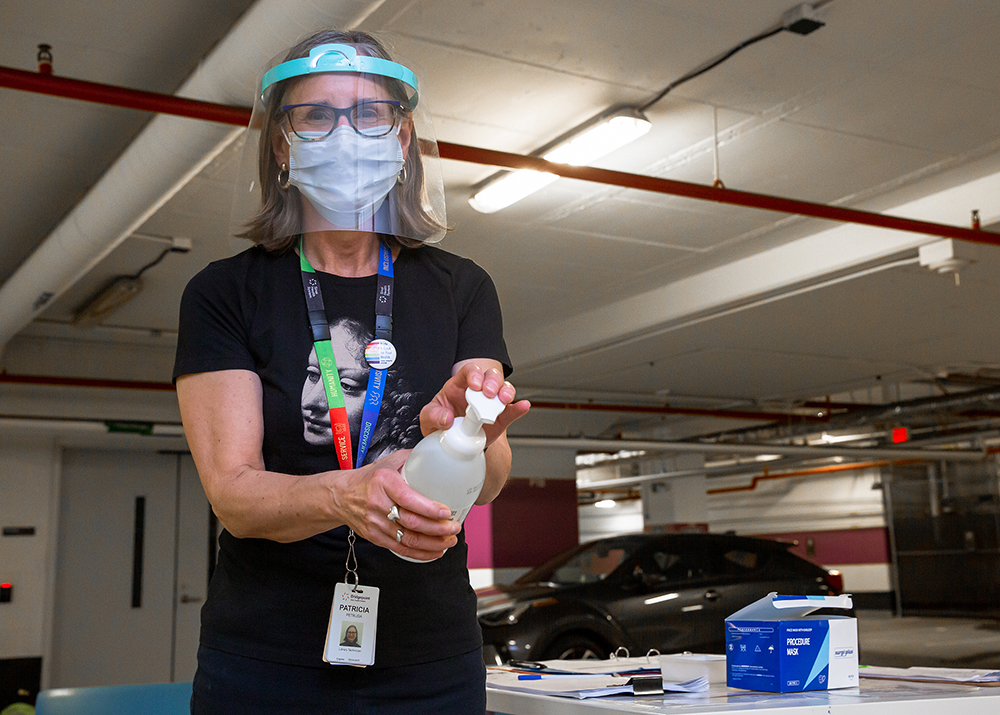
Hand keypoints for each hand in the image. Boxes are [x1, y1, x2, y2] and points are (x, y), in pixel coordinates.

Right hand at [325, 449, 459, 560]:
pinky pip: (400, 549)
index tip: (447, 512)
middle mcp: (378, 504)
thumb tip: (438, 454)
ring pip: (408, 539)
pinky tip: (435, 551)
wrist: (341, 496)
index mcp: (384, 482)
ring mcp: (376, 523)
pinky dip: (420, 554)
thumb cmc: (369, 478)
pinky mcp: (375, 537)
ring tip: (450, 540)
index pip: (408, 499)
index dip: (430, 508)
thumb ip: (412, 458)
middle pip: (411, 522)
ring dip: (433, 544)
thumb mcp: (388, 462)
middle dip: (437, 529)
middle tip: (455, 527)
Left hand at [419, 360, 529, 446]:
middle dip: (492, 382)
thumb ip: (433, 416)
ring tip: (503, 401)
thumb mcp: (428, 418)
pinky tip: (523, 406)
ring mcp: (490, 404)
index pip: (469, 371)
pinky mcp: (500, 419)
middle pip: (490, 376)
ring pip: (504, 389)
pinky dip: (519, 408)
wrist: (449, 443)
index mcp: (459, 386)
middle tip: (488, 394)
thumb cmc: (439, 424)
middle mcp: (477, 391)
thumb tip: (447, 419)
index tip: (475, 385)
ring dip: (506, 392)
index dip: (474, 374)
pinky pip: (512, 411)